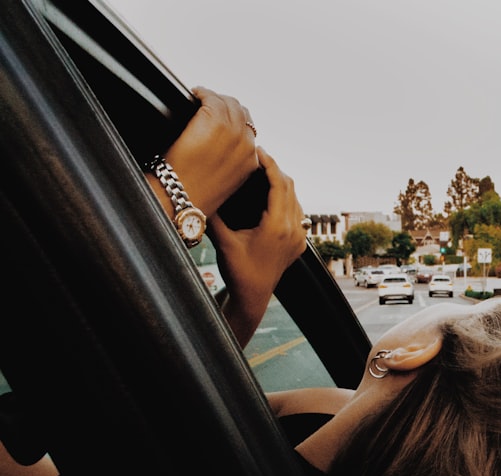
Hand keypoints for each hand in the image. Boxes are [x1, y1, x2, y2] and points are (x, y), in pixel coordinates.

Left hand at [160, 86, 258, 217]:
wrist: (181, 197)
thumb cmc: (196, 193)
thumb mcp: (224, 182)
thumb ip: (230, 163)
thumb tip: (221, 148)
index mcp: (251, 160)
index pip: (250, 129)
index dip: (235, 120)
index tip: (221, 117)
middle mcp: (246, 145)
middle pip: (242, 112)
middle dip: (226, 107)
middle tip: (208, 105)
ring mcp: (232, 132)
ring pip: (229, 103)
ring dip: (213, 98)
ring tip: (201, 99)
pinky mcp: (214, 122)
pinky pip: (212, 98)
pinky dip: (202, 93)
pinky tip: (194, 95)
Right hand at [209, 146, 307, 345]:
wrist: (253, 297)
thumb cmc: (237, 271)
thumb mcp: (223, 240)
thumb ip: (214, 214)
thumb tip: (200, 189)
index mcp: (277, 226)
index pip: (280, 184)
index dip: (270, 164)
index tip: (258, 151)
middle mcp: (293, 230)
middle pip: (290, 188)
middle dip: (275, 169)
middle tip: (259, 156)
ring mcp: (299, 237)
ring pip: (296, 199)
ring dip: (282, 183)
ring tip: (264, 171)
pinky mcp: (299, 243)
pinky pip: (298, 212)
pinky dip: (287, 199)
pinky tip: (273, 194)